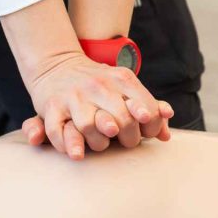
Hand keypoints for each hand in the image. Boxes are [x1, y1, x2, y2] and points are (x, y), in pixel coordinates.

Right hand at [23, 52, 174, 158]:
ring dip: (98, 143)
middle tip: (126, 142)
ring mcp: (73, 96)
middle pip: (120, 120)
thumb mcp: (124, 86)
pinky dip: (68, 145)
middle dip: (128, 138)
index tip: (147, 131)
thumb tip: (165, 136)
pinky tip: (78, 153)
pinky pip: (59, 131)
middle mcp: (97, 85)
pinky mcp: (52, 106)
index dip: (150, 125)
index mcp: (121, 79)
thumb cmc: (98, 83)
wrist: (57, 64)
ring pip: (89, 127)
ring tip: (101, 144)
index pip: (144, 107)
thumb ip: (148, 108)